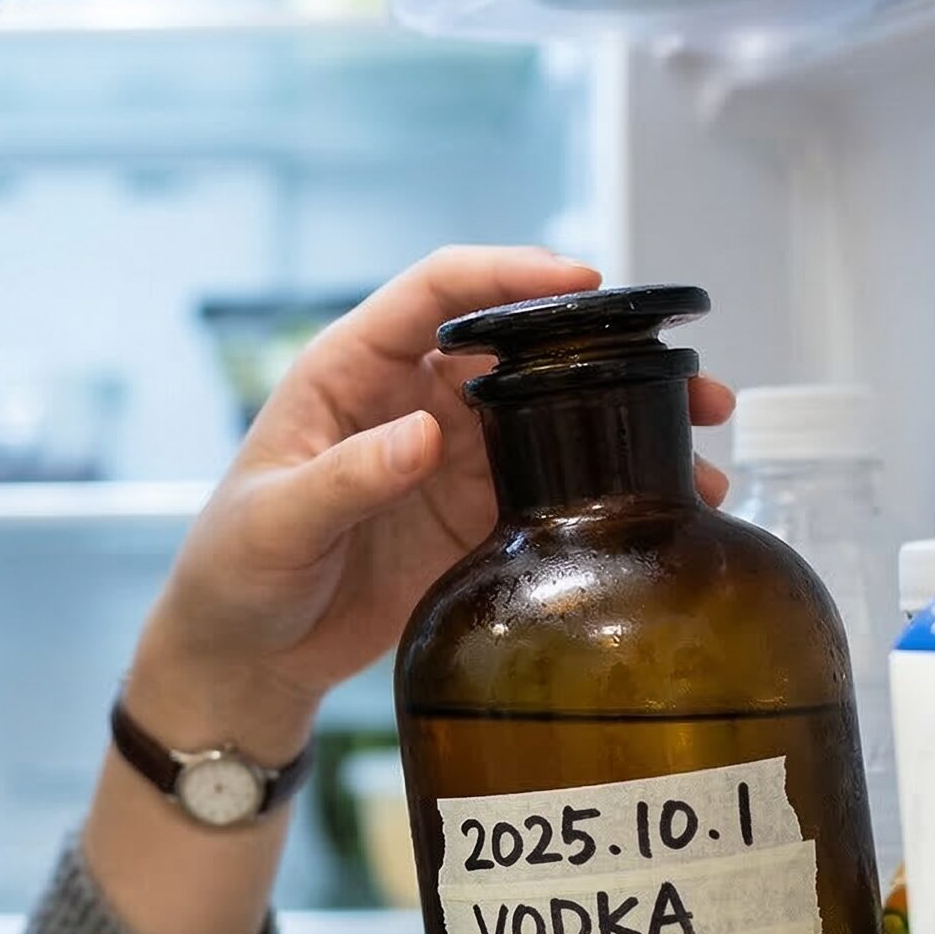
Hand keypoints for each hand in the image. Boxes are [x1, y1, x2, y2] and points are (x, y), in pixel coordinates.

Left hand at [130, 249, 735, 754]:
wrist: (246, 658)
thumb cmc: (233, 571)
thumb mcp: (274, 522)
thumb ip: (344, 478)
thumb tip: (423, 434)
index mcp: (351, 371)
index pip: (438, 293)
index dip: (508, 275)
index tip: (576, 280)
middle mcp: (412, 400)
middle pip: (519, 349)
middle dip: (602, 350)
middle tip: (681, 371)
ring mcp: (451, 459)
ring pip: (553, 417)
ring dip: (624, 421)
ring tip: (701, 438)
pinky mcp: (474, 519)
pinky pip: (551, 491)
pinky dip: (608, 492)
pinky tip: (665, 504)